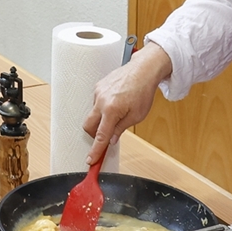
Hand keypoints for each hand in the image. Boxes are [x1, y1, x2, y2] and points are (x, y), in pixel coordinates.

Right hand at [82, 43, 171, 164]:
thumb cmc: (143, 91)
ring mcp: (97, 93)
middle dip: (94, 134)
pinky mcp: (98, 86)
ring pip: (92, 114)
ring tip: (118, 113)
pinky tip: (116, 103)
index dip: (95, 150)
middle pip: (88, 126)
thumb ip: (120, 129)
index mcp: (111, 110)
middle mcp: (101, 101)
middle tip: (106, 136)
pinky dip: (103, 108)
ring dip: (101, 119)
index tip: (91, 160)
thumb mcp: (137, 116)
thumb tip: (111, 139)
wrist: (143, 70)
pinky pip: (95, 103)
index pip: (100, 136)